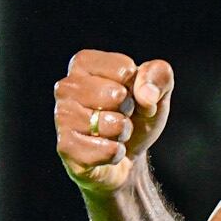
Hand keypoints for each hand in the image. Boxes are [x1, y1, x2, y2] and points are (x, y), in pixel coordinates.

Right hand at [54, 49, 174, 195]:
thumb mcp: (157, 91)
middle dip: (129, 110)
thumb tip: (146, 95)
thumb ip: (159, 76)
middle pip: (116, 95)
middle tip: (122, 115)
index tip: (129, 94)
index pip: (124, 69)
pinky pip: (107, 150)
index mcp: (83, 63)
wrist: (128, 156)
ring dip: (123, 132)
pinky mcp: (66, 147)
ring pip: (111, 124)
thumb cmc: (137, 116)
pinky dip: (117, 153)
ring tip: (114, 132)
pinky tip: (108, 150)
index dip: (138, 86)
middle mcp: (66, 87)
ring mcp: (62, 117)